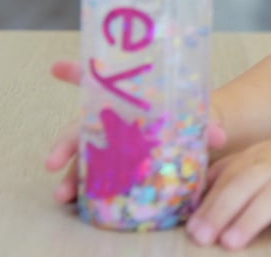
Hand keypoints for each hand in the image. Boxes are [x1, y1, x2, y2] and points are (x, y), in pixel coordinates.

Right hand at [43, 60, 226, 202]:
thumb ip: (207, 127)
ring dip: (72, 175)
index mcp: (131, 101)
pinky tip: (77, 202)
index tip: (57, 67)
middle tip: (52, 161)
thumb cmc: (195, 120)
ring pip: (85, 158)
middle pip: (82, 128)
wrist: (203, 140)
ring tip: (62, 194)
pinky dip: (87, 189)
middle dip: (65, 144)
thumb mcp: (202, 118)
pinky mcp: (118, 169)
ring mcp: (113, 146)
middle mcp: (114, 121)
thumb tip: (219, 137)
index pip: (100, 82)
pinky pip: (99, 178)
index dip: (78, 73)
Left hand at [186, 128, 270, 249]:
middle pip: (247, 183)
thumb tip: (196, 193)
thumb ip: (232, 171)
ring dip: (252, 217)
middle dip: (222, 210)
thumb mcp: (264, 157)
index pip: (229, 176)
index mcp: (259, 156)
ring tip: (232, 242)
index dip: (208, 201)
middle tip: (202, 236)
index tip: (191, 227)